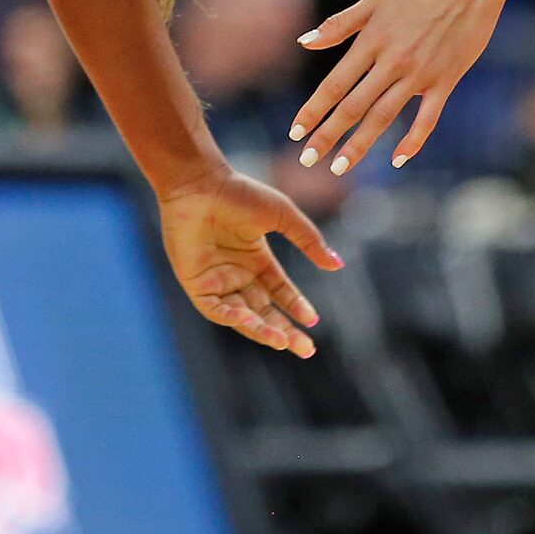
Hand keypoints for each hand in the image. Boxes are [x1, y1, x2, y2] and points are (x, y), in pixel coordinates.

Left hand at [155, 167, 342, 358]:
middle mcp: (237, 273)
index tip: (313, 320)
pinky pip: (215, 310)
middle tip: (305, 349)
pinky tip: (249, 320)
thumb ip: (309, 240)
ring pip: (242, 316)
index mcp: (256, 258)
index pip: (280, 291)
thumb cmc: (239, 192)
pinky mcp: (196, 283)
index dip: (296, 306)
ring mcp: (216, 280)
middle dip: (284, 331)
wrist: (200, 183)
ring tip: (282, 341)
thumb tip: (338, 265)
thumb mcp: (282, 215)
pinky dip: (232, 318)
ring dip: (262, 330)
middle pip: (264, 311)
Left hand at [292, 0, 508, 173]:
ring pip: (384, 116)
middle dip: (328, 135)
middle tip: (307, 160)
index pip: (335, 83)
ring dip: (360, 144)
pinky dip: (413, 141)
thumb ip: (340, 24)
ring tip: (340, 168)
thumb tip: (304, 42)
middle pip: (354, 106)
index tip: (295, 132)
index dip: (313, 109)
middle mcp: (393, 61)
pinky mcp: (446, 81)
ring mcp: (420, 74)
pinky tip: (397, 159)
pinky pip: (428, 118)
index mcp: (373, 40)